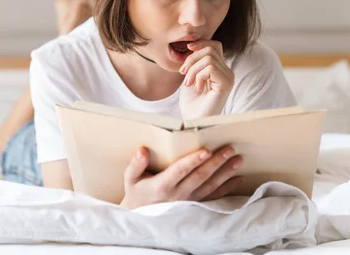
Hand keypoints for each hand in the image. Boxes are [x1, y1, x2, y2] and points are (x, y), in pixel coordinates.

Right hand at [120, 146, 243, 208]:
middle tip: (229, 150)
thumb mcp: (130, 179)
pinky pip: (214, 196)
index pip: (180, 170)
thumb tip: (142, 150)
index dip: (193, 161)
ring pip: (210, 185)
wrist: (141, 218)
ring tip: (238, 160)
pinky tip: (238, 179)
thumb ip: (136, 164)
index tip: (206, 151)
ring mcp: (189, 201)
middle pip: (200, 176)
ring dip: (225, 173)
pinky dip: (227, 188)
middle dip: (216, 162)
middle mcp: (178, 194)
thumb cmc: (137, 194)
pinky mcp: (195, 205)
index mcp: (163, 185)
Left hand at [178, 40, 233, 119]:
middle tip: (184, 73)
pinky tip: (197, 88)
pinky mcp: (226, 84)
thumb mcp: (190, 76)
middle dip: (192, 58)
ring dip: (192, 69)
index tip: (187, 49)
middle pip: (210, 49)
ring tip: (188, 83)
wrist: (192, 120)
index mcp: (219, 69)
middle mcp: (227, 72)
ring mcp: (228, 78)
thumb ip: (194, 62)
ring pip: (208, 58)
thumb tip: (191, 44)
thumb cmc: (191, 102)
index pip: (214, 45)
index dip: (201, 43)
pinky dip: (198, 76)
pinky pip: (210, 68)